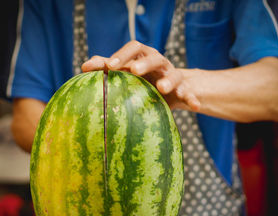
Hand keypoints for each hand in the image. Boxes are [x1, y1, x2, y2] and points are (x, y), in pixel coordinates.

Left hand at [81, 40, 200, 110]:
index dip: (122, 55)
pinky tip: (194, 105)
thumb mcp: (125, 73)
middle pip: (154, 57)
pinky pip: (189, 92)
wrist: (167, 89)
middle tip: (134, 71)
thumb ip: (106, 68)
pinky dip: (192, 98)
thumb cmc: (140, 79)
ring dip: (169, 80)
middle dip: (145, 63)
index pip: (134, 48)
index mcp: (143, 56)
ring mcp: (172, 75)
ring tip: (162, 88)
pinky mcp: (183, 89)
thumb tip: (83, 67)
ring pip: (174, 74)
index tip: (109, 67)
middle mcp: (159, 62)